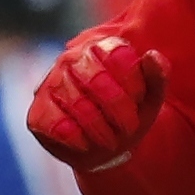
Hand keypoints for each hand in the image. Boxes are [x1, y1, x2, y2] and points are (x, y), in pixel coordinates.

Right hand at [27, 34, 164, 171]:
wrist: (104, 147)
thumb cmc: (127, 116)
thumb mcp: (149, 99)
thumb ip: (157, 77)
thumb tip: (153, 56)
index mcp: (100, 47)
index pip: (117, 54)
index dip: (133, 83)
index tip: (139, 101)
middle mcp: (72, 58)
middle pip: (96, 80)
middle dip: (118, 110)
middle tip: (129, 128)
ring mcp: (51, 84)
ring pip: (76, 104)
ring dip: (100, 129)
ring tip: (110, 140)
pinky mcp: (37, 111)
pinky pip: (55, 124)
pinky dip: (76, 139)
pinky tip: (86, 143)